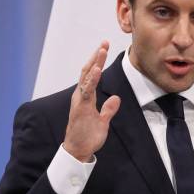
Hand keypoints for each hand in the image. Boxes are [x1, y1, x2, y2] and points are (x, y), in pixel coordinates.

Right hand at [62, 41, 120, 161]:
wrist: (78, 150)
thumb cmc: (87, 136)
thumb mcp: (102, 121)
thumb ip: (108, 109)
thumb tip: (116, 98)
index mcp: (86, 97)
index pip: (92, 75)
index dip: (98, 62)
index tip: (104, 49)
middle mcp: (80, 96)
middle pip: (88, 71)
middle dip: (96, 57)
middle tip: (104, 43)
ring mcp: (80, 101)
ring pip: (86, 77)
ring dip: (95, 63)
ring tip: (102, 50)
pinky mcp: (80, 108)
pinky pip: (86, 91)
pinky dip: (92, 79)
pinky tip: (97, 69)